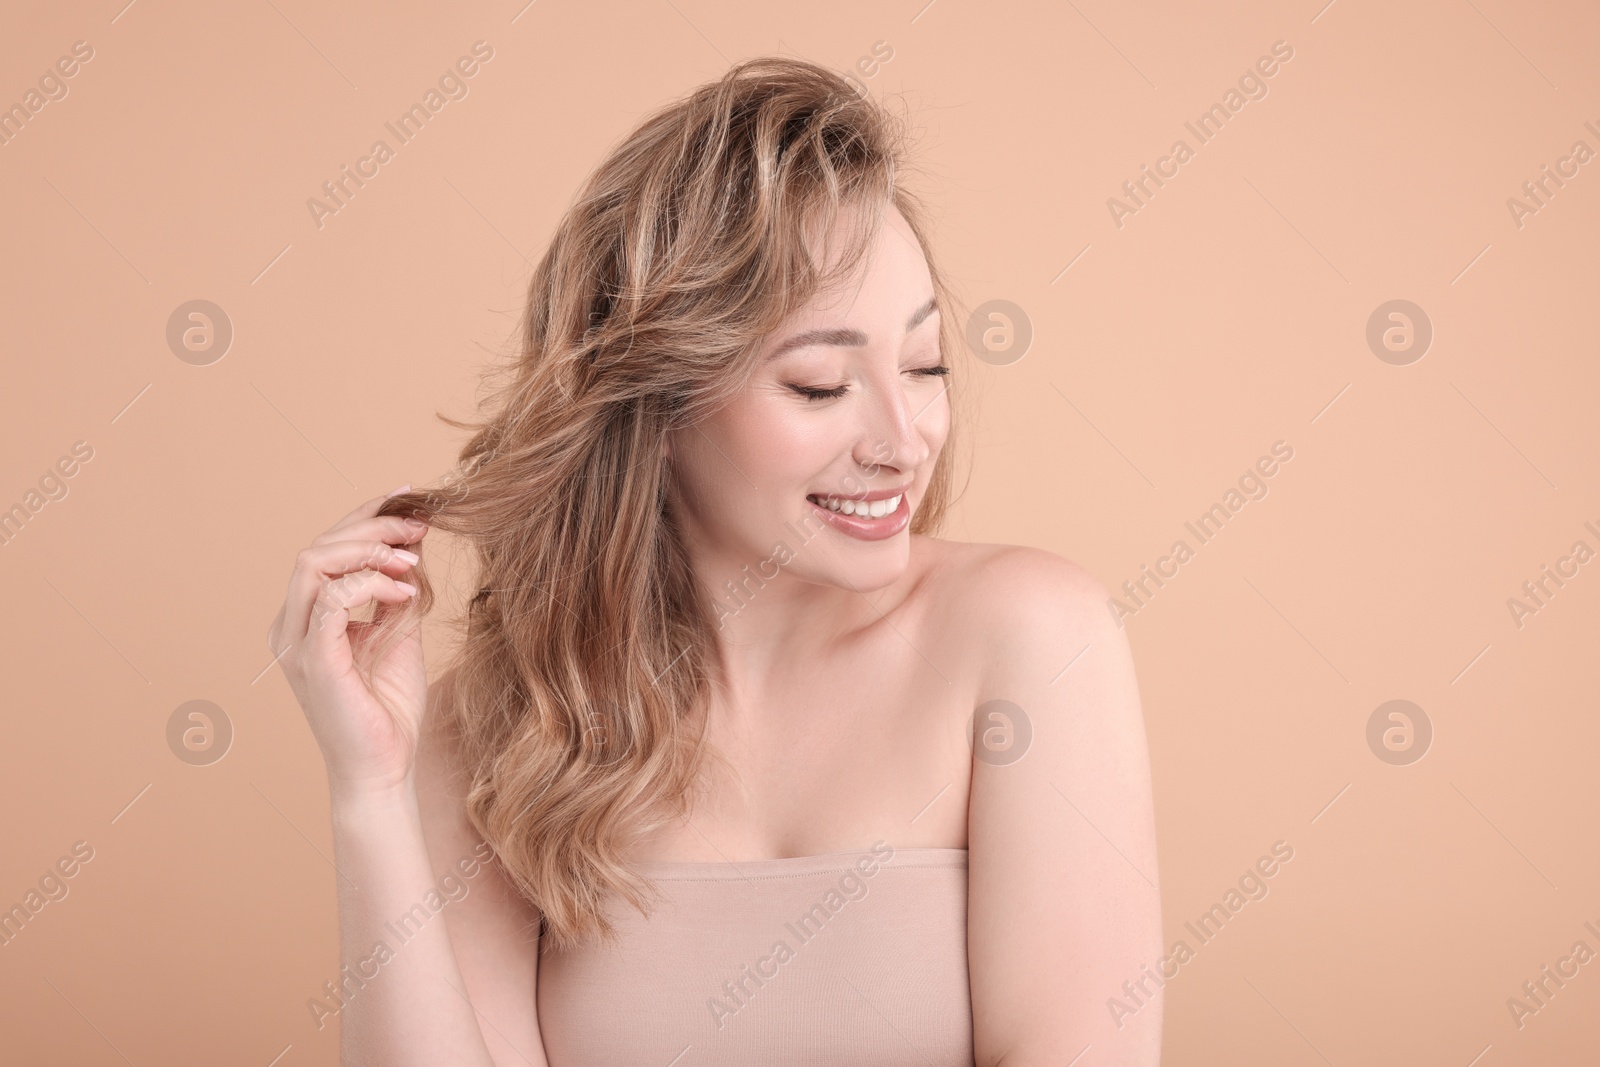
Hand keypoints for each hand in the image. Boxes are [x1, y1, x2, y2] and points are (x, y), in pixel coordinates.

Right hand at [267, 487, 430, 796]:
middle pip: (319, 546)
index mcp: (307, 617)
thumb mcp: (399, 631)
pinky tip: (405, 590)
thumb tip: (412, 541)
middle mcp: (291, 625)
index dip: (366, 517)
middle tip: (419, 527)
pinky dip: (370, 582)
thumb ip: (397, 588)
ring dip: (369, 549)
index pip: (327, 548)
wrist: (385, 767)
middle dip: (372, 526)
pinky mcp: (313, 659)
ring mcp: (296, 642)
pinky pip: (331, 598)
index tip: (410, 499)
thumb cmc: (389, 708)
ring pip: (315, 562)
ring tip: (412, 559)